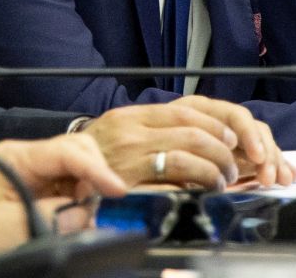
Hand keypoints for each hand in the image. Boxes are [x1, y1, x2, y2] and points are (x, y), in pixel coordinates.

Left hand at [0, 135, 125, 265]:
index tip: (118, 191)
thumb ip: (52, 220)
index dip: (98, 170)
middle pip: (78, 152)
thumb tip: (87, 215)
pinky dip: (73, 201)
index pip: (70, 151)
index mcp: (18, 156)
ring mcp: (30, 170)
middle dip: (94, 177)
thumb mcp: (8, 230)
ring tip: (74, 219)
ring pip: (75, 170)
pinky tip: (65, 218)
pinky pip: (65, 186)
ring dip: (84, 192)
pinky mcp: (32, 186)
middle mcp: (27, 157)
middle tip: (94, 208)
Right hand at [80, 96, 295, 189]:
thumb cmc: (93, 164)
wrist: (57, 179)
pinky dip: (201, 175)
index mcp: (137, 114)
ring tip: (225, 177)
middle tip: (238, 160)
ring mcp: (133, 147)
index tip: (235, 137)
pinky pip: (178, 166)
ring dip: (217, 161)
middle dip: (225, 141)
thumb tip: (199, 142)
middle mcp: (136, 124)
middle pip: (195, 121)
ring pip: (191, 142)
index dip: (219, 121)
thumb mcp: (123, 140)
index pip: (189, 107)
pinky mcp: (131, 171)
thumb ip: (156, 135)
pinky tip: (208, 187)